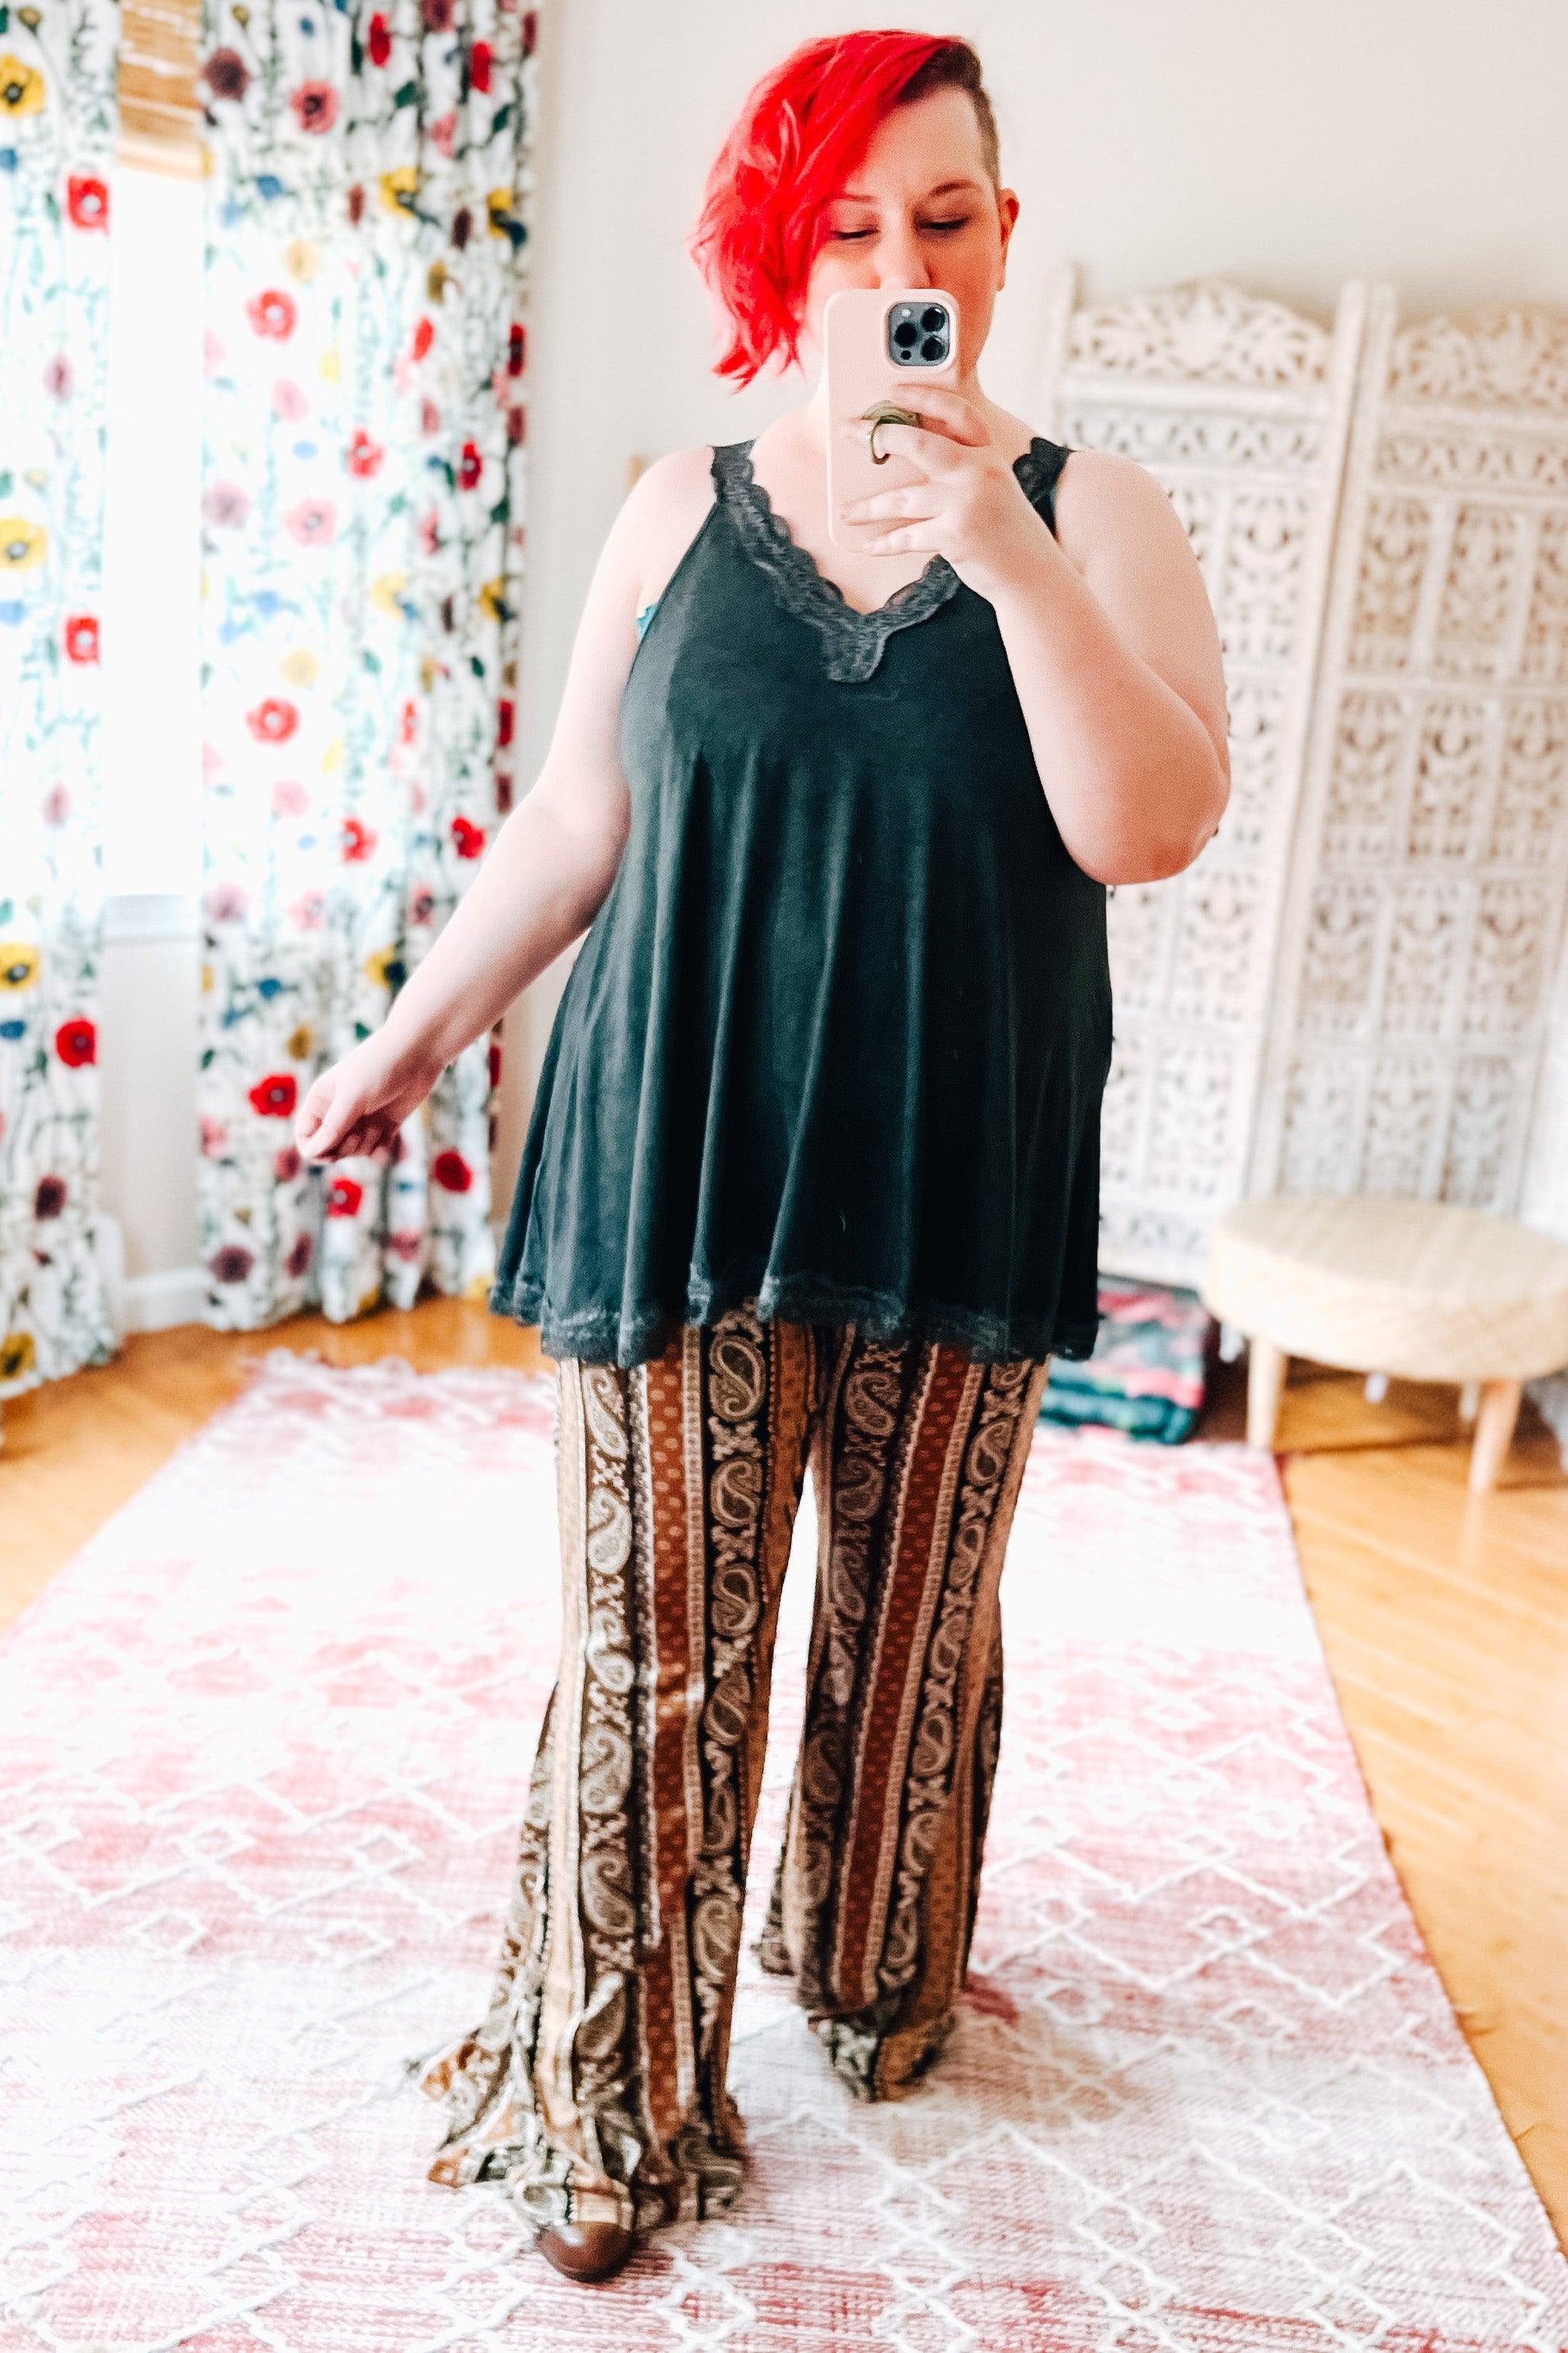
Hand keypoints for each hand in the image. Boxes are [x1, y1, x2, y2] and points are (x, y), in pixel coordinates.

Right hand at [294, 1034, 441, 1164]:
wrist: (418, 1051)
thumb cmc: (379, 1066)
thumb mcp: (353, 1097)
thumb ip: (333, 1127)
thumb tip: (310, 1154)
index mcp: (322, 1101)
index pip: (305, 1138)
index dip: (315, 1150)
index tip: (331, 1153)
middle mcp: (339, 1112)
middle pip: (330, 1149)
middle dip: (344, 1148)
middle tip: (358, 1134)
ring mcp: (362, 1119)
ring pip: (354, 1151)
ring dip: (365, 1146)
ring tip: (377, 1127)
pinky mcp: (384, 1125)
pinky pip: (376, 1151)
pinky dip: (381, 1149)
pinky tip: (388, 1133)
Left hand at [836, 383, 1053, 602]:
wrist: (1032, 574)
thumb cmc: (1005, 532)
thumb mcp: (992, 489)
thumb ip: (960, 470)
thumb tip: (903, 462)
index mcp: (989, 454)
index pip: (957, 412)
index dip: (923, 395)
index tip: (893, 391)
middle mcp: (979, 470)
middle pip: (919, 444)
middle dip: (879, 436)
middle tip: (849, 432)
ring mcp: (967, 501)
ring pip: (902, 498)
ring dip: (867, 508)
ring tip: (845, 512)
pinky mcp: (956, 533)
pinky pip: (907, 536)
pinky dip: (883, 544)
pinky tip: (867, 546)